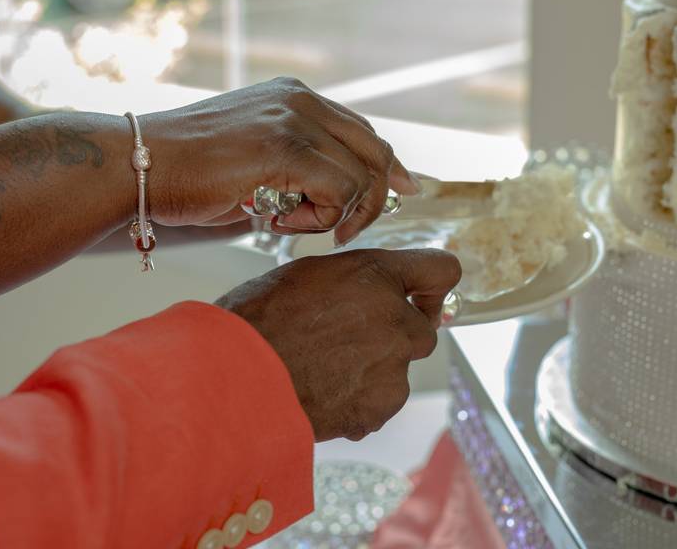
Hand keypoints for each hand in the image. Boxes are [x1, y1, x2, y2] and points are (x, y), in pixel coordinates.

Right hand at [142, 77, 420, 245]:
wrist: (136, 165)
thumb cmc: (185, 172)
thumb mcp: (253, 158)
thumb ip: (297, 165)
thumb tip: (336, 196)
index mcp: (294, 96)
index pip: (363, 131)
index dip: (388, 167)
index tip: (404, 190)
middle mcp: (300, 100)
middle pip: (375, 151)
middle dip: (375, 198)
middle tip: (346, 231)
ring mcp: (293, 119)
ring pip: (361, 176)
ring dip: (335, 213)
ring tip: (288, 223)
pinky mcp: (284, 148)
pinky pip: (338, 190)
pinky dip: (321, 218)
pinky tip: (279, 223)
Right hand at [215, 248, 461, 440]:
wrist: (235, 376)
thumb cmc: (258, 319)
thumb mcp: (307, 275)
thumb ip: (355, 281)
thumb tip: (372, 291)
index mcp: (377, 276)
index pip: (442, 270)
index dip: (432, 286)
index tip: (419, 299)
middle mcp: (396, 319)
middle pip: (421, 330)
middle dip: (394, 336)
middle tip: (348, 342)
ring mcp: (392, 367)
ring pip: (398, 369)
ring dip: (372, 371)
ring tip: (321, 371)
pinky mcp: (380, 407)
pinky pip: (380, 403)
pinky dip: (358, 402)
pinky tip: (320, 394)